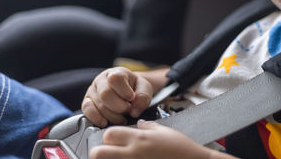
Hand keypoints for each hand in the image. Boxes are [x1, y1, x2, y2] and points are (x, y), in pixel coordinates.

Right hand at [82, 67, 152, 126]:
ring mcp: (92, 91)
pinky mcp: (87, 103)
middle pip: (105, 94)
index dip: (124, 91)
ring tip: (122, 119)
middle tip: (128, 111)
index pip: (115, 79)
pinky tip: (105, 122)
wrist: (127, 91)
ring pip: (98, 105)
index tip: (131, 98)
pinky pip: (87, 111)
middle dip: (119, 107)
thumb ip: (143, 97)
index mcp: (116, 73)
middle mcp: (101, 80)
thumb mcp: (145, 89)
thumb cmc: (135, 88)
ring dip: (112, 116)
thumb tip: (134, 111)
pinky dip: (96, 119)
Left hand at [89, 120, 213, 158]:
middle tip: (105, 152)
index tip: (113, 138)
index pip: (109, 134)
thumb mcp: (165, 131)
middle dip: (99, 152)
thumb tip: (140, 124)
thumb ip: (149, 126)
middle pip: (99, 153)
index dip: (109, 135)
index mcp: (139, 139)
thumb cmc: (181, 148)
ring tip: (115, 158)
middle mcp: (133, 154)